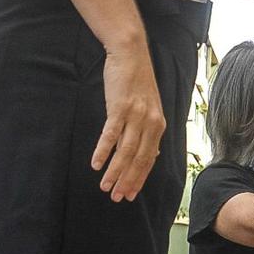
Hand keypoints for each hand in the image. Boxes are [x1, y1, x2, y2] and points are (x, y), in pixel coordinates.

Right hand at [94, 45, 165, 200]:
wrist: (131, 55)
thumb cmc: (136, 83)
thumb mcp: (148, 109)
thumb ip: (148, 132)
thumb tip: (150, 154)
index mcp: (158, 125)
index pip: (149, 159)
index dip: (139, 179)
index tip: (130, 195)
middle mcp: (150, 123)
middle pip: (139, 159)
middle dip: (127, 181)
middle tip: (117, 197)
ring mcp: (136, 115)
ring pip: (126, 151)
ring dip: (114, 171)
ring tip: (104, 186)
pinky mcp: (120, 107)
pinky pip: (111, 134)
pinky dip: (103, 151)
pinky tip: (96, 164)